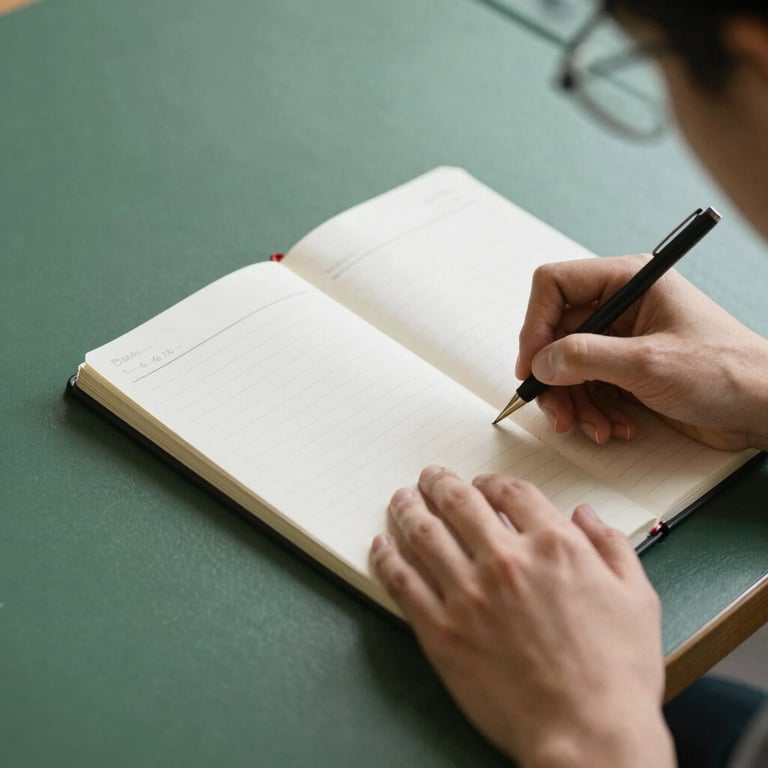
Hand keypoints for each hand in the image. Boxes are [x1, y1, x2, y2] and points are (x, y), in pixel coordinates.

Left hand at [371, 466, 674, 767]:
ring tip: (401, 499)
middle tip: (430, 478)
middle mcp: (506, 560)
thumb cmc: (618, 675)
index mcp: (553, 546)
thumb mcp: (637, 599)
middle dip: (440, 483)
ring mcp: (468, 594)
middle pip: (459, 502)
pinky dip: (387, 556)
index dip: (491, 482)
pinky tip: (382, 545)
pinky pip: (402, 580)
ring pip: (424, 533)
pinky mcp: (441, 630)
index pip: (511, 492)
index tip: (481, 485)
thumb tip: (586, 516)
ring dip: (408, 508)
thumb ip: (612, 547)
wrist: (588, 735)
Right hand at [516, 256, 767, 449]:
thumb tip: (540, 362)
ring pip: (568, 367)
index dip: (536, 324)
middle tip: (558, 411)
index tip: (532, 364)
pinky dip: (594, 412)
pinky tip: (616, 427)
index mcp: (628, 281)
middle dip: (555, 378)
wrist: (764, 409)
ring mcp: (622, 341)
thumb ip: (585, 358)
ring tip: (596, 428)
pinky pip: (588, 389)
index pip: (555, 285)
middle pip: (556, 334)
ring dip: (575, 403)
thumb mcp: (648, 362)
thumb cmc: (726, 371)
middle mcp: (621, 307)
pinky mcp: (626, 370)